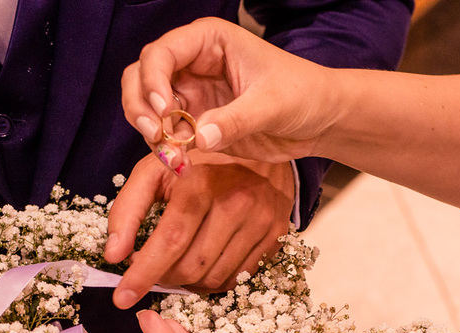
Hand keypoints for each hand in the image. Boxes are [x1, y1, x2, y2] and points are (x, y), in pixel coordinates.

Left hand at [106, 149, 294, 308]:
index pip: (169, 241)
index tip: (121, 298)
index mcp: (201, 182)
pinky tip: (201, 265)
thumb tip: (113, 255)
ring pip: (213, 278)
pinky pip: (237, 278)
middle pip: (190, 267)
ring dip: (186, 282)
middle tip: (151, 269)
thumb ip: (128, 209)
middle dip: (162, 277)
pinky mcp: (275, 234)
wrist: (257, 141)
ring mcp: (260, 220)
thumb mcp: (155, 170)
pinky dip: (212, 281)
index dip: (143, 274)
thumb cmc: (196, 161)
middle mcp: (235, 202)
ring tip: (175, 265)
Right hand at [121, 18, 334, 164]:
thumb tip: (199, 139)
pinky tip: (181, 164)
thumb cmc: (303, 94)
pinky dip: (165, 150)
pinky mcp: (195, 122)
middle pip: (140, 76)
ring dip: (150, 133)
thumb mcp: (272, 104)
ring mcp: (191, 94)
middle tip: (156, 134)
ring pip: (146, 108)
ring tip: (172, 156)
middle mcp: (192, 64)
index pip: (161, 52)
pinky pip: (166, 135)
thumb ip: (235, 120)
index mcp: (209, 42)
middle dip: (140, 106)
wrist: (319, 119)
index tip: (163, 110)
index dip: (152, 80)